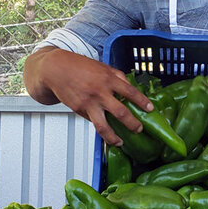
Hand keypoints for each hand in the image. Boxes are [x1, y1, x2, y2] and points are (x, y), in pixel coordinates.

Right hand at [24, 48, 152, 146]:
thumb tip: (130, 87)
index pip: (130, 92)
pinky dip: (100, 127)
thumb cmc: (81, 66)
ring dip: (113, 137)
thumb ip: (118, 77)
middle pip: (121, 113)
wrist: (56, 69)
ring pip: (103, 126)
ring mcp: (89, 103)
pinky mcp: (79, 110)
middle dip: (133, 124)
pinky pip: (92, 121)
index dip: (142, 102)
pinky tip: (105, 132)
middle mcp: (100, 92)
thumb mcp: (103, 67)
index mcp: (108, 79)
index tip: (150, 109)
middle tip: (139, 129)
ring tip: (120, 142)